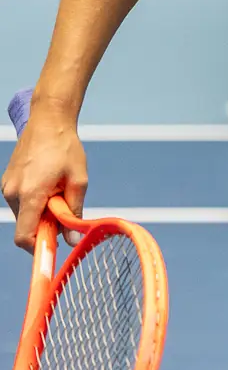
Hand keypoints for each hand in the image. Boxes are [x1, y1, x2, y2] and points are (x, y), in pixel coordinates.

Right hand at [3, 106, 86, 251]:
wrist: (48, 121)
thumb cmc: (66, 148)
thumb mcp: (79, 180)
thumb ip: (73, 212)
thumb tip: (72, 240)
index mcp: (30, 194)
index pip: (25, 236)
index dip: (38, 248)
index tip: (54, 248)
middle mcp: (12, 193)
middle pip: (26, 225)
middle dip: (45, 225)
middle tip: (64, 208)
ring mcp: (7, 187)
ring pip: (24, 213)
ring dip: (41, 211)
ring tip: (58, 188)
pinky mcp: (7, 181)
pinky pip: (20, 201)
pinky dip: (34, 201)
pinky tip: (48, 182)